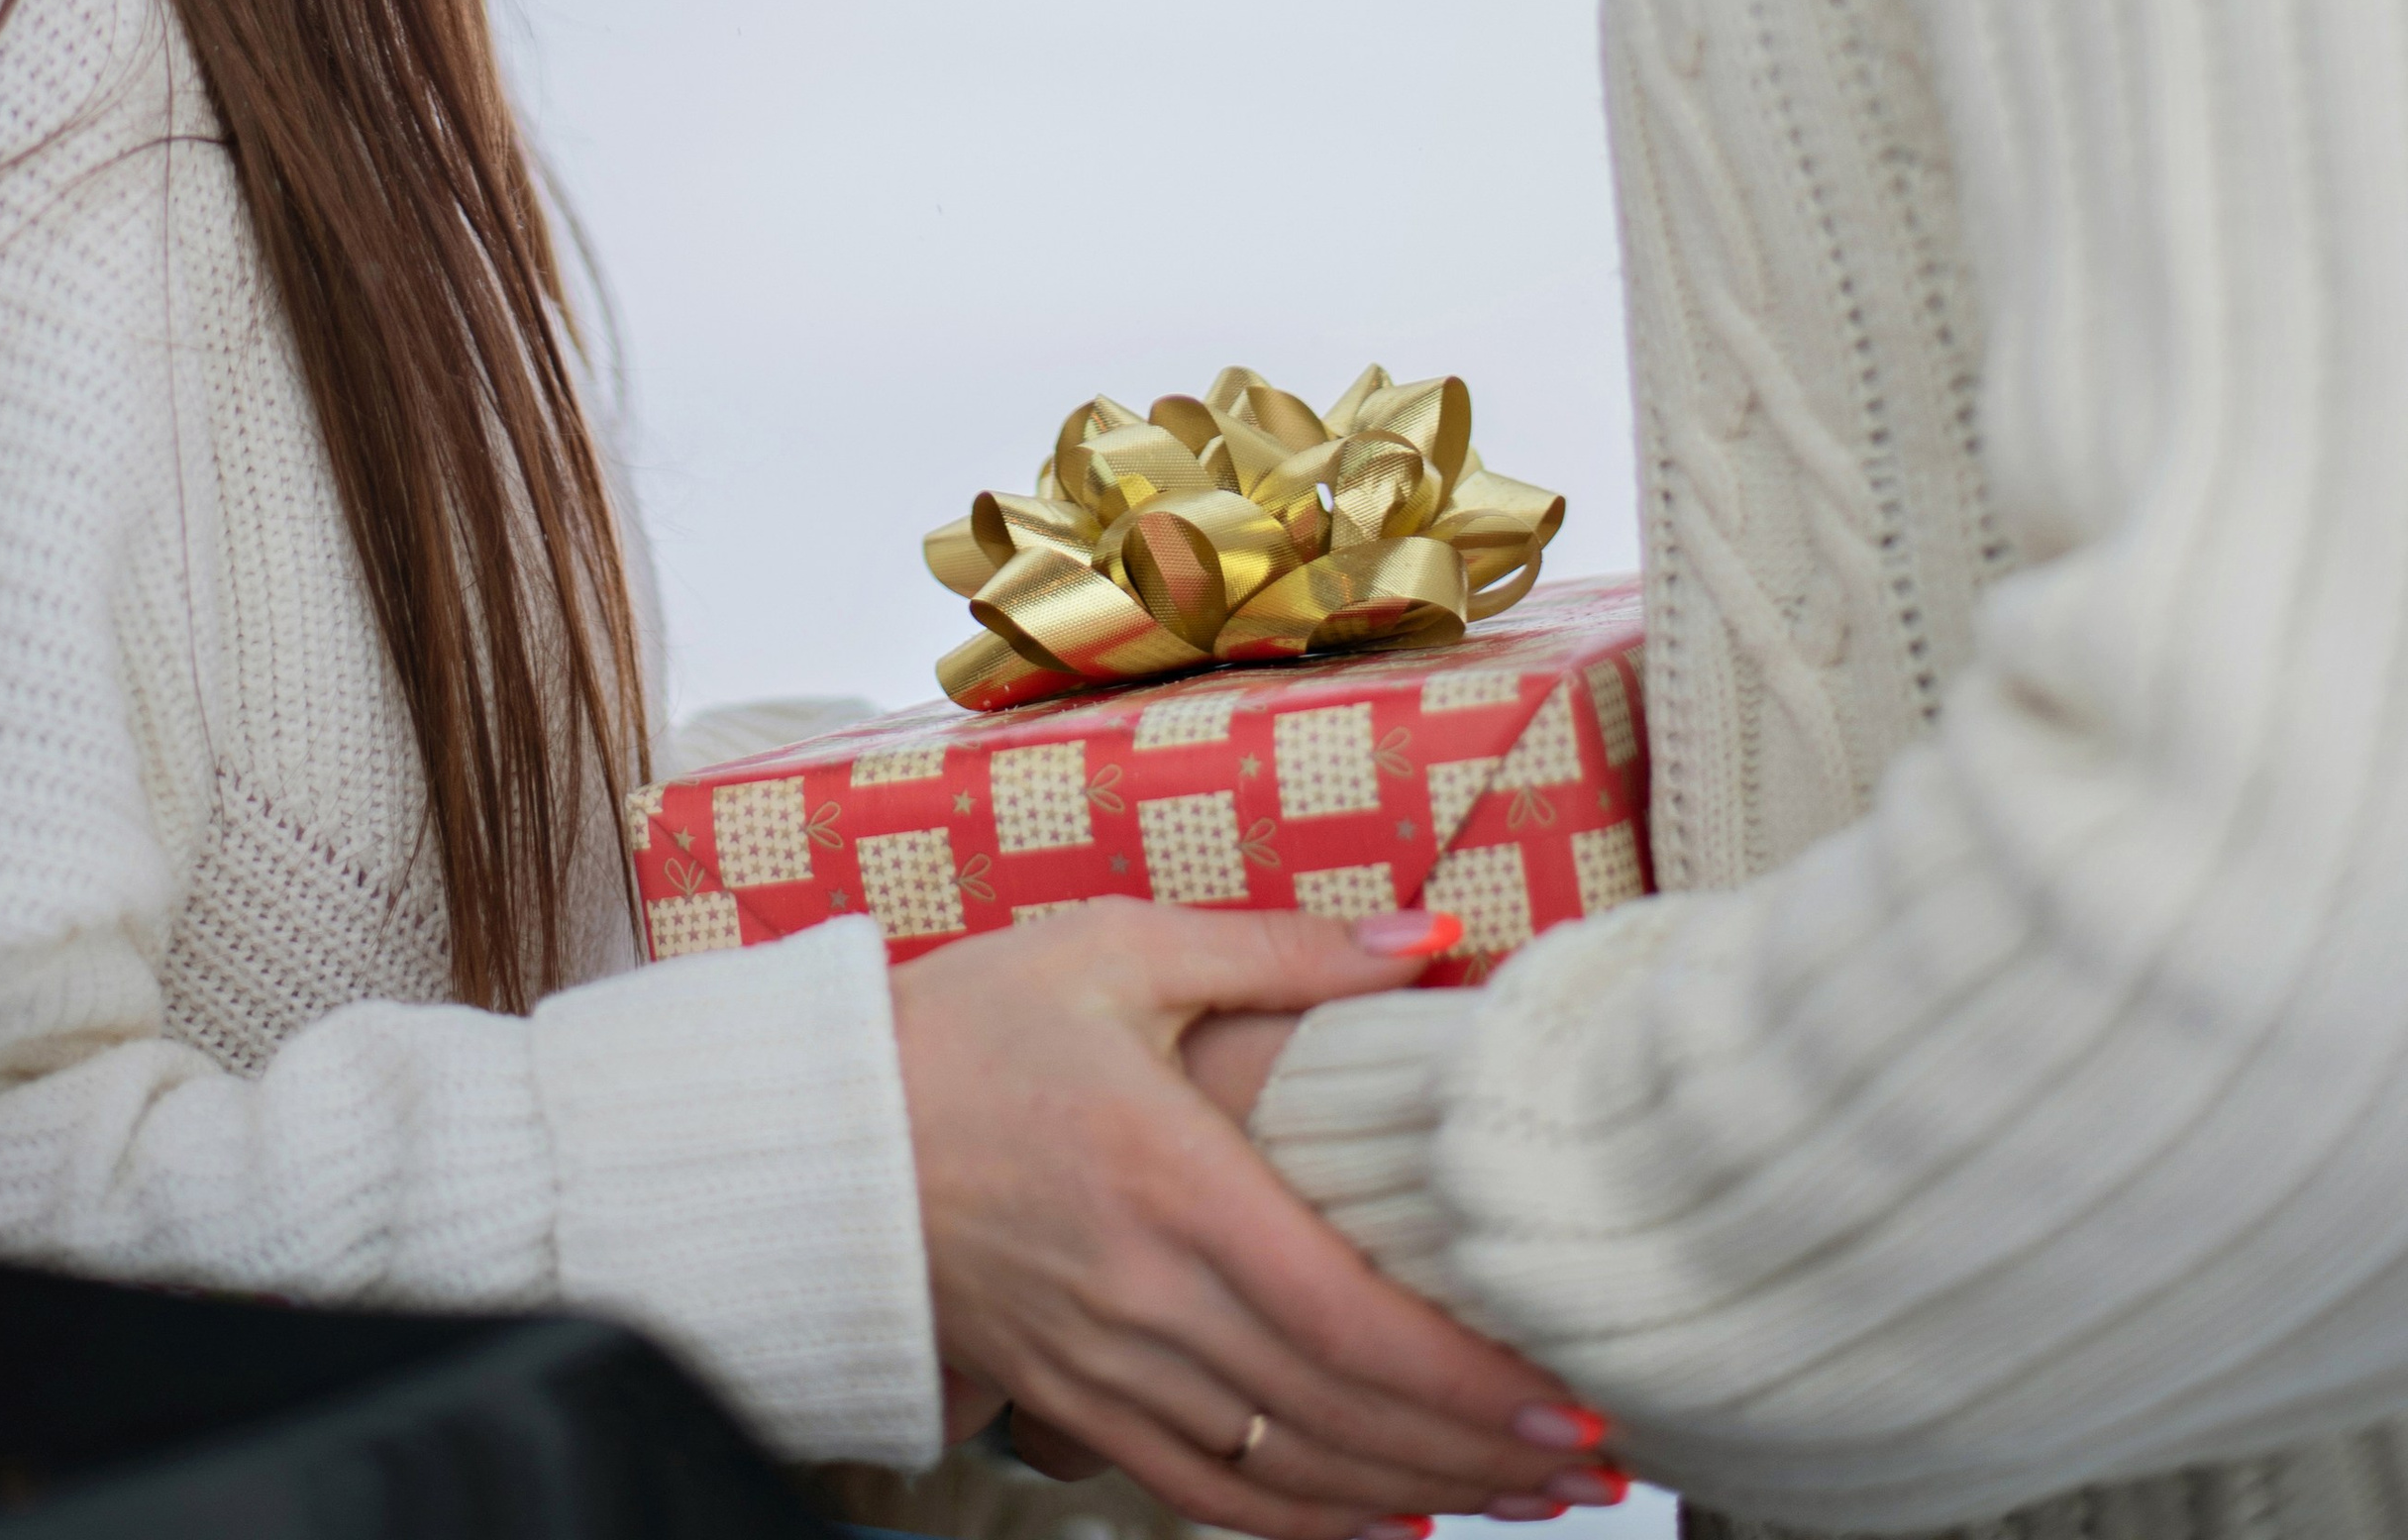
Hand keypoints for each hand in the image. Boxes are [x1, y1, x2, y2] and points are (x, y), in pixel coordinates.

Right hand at [892, 896, 1604, 1538]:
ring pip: (1290, 1470)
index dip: (1469, 1381)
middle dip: (1483, 1453)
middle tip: (1598, 1463)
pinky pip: (1207, 1494)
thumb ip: (1280, 948)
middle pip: (1342, 1417)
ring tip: (1530, 1497)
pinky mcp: (1074, 1404)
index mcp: (1171, 1185)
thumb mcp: (1115, 948)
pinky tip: (1385, 1524)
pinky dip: (1306, 1524)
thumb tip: (1424, 934)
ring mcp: (1108, 1371)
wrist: (816, 1133)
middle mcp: (1147, 1302)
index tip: (1573, 1397)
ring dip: (1421, 1496)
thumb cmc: (967, 1024)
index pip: (1350, 1321)